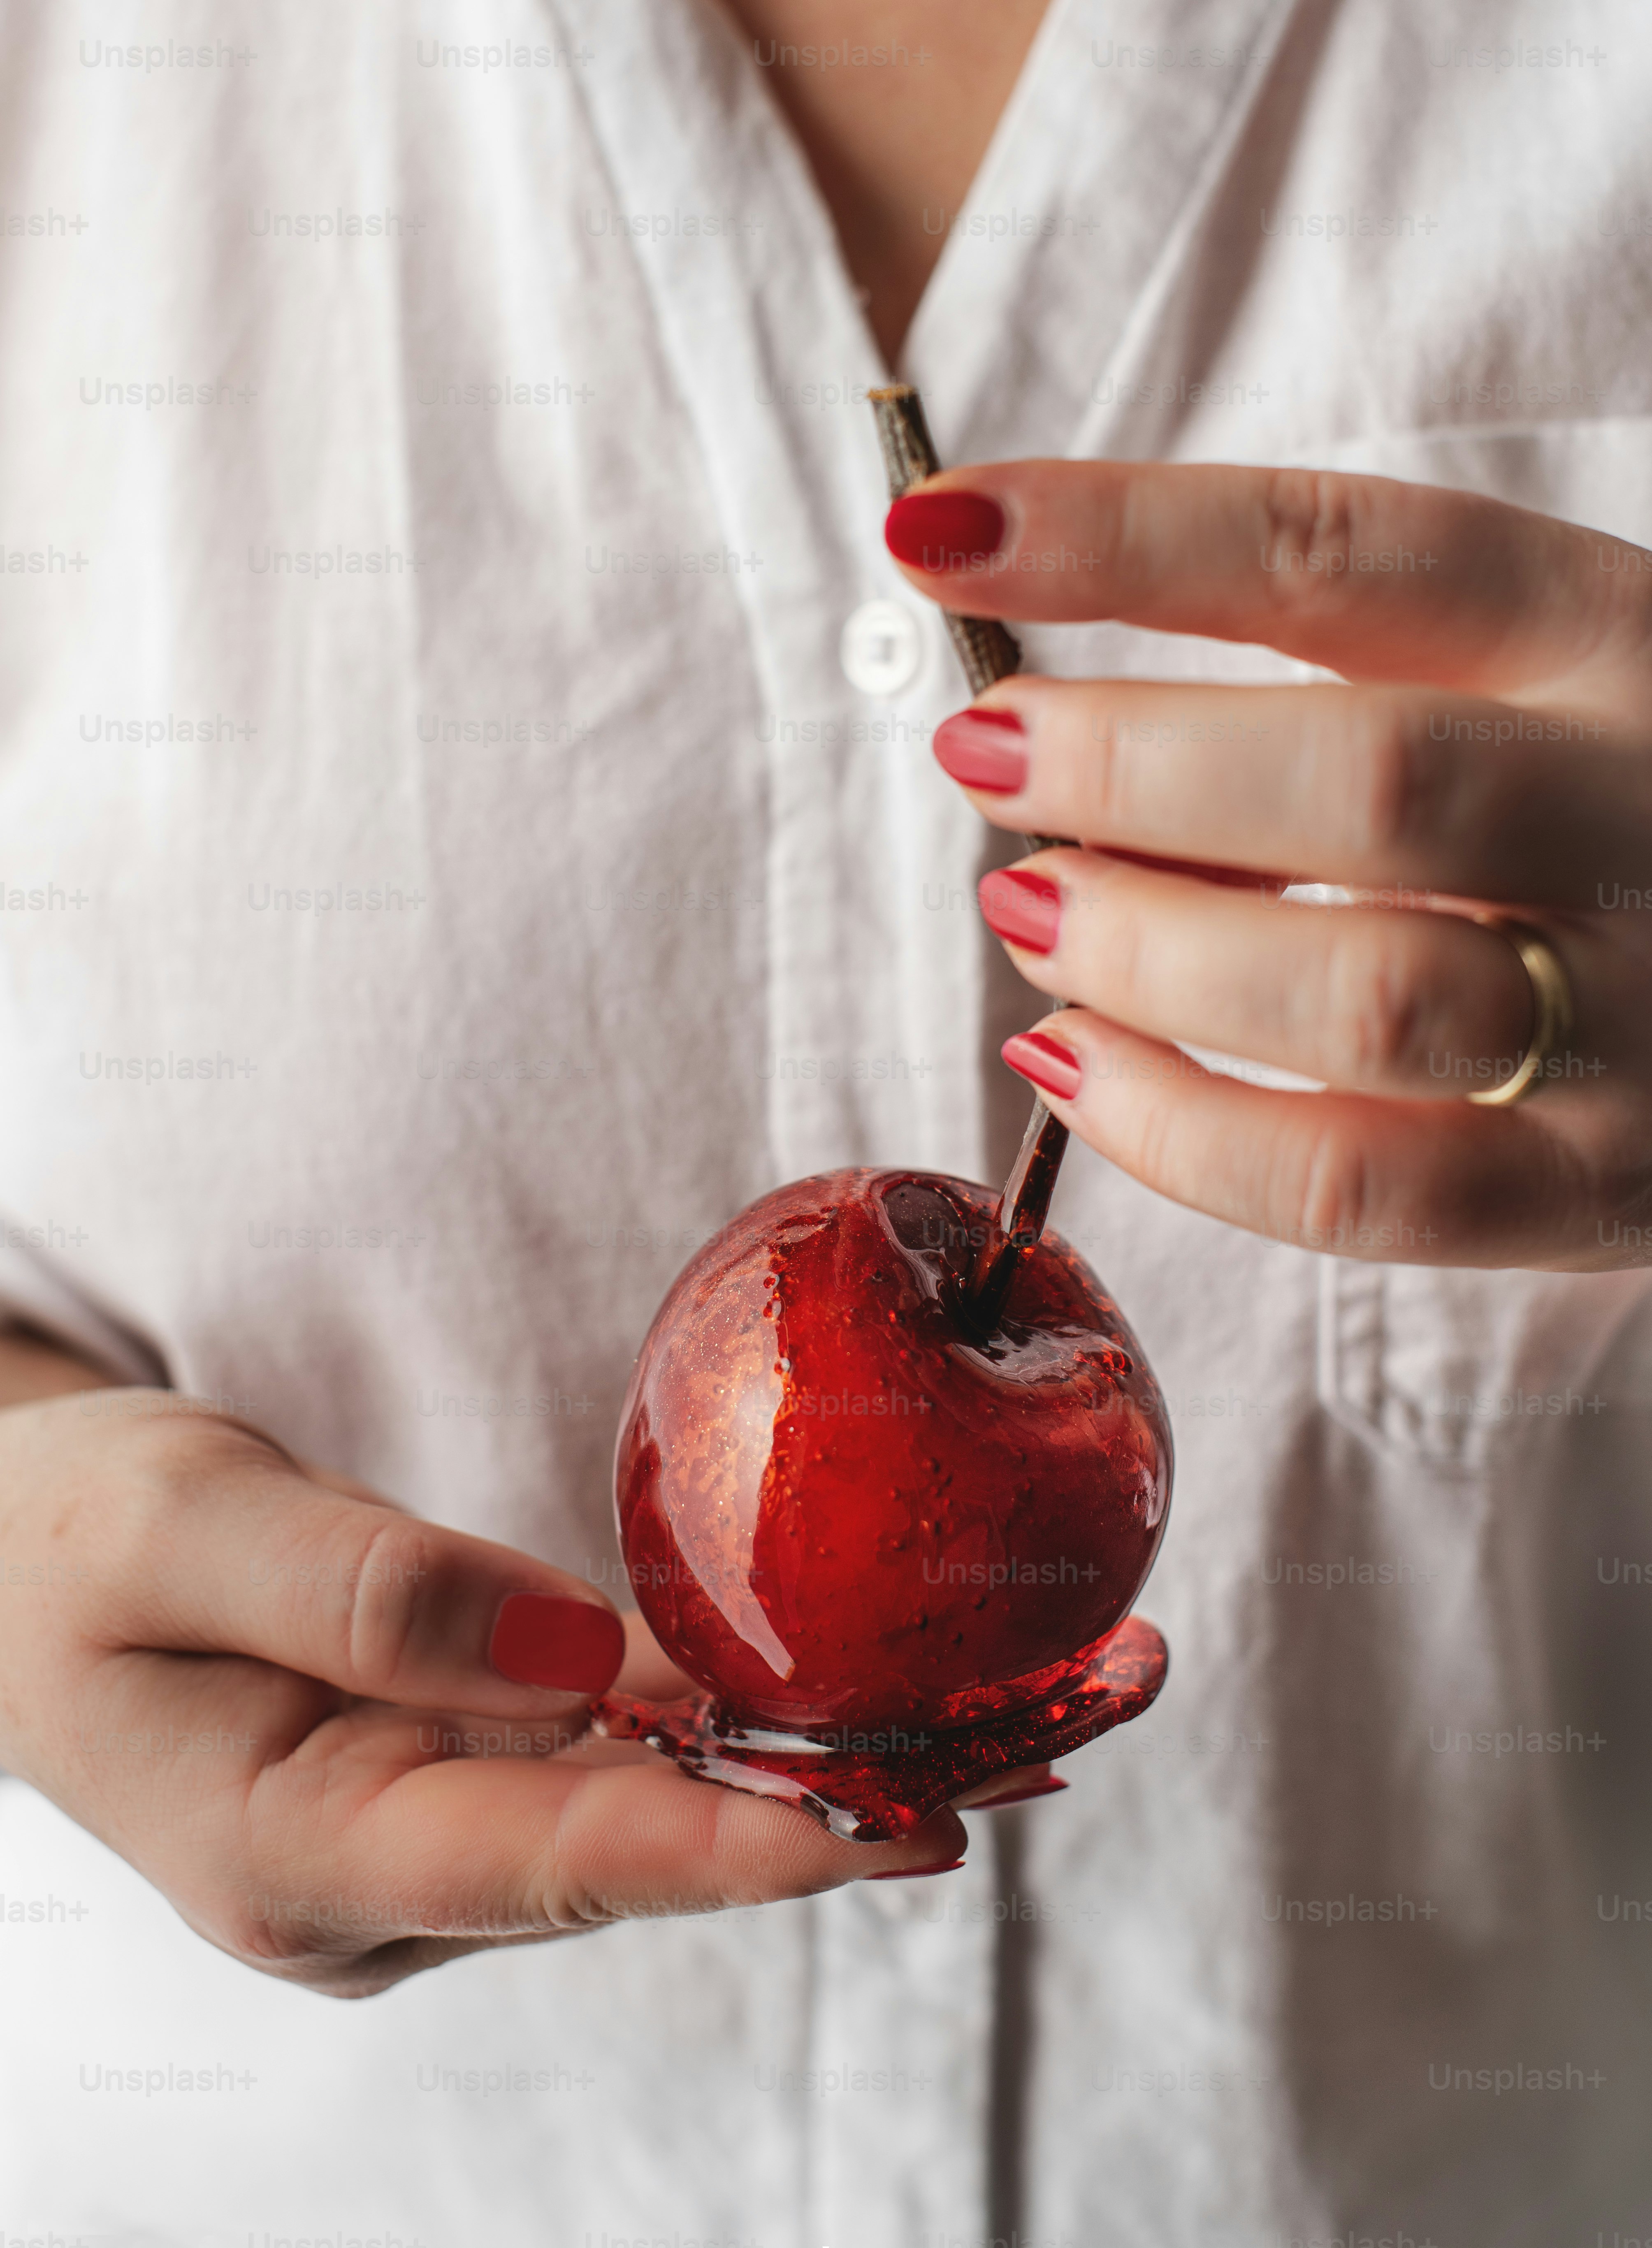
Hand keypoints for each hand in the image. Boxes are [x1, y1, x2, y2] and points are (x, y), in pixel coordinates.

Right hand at [0, 1377, 965, 1995]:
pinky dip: (766, 1732)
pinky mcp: (467, 1770)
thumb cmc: (58, 1544)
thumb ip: (368, 1591)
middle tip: (1059, 1736)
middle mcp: (395, 1878)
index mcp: (302, 1856)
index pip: (561, 1858)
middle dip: (856, 1805)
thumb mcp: (174, 1531)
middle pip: (656, 1851)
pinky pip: (639, 1761)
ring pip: (671, 1812)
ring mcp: (438, 1833)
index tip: (906, 1821)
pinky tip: (892, 1704)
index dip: (741, 1842)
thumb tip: (583, 1652)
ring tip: (1037, 1718)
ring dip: (847, 1767)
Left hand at [888, 462, 1651, 1270]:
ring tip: (1030, 916)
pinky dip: (1174, 1132)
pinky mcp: (1596, 1188)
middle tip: (987, 759)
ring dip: (1146, 959)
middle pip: (1372, 781)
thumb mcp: (1488, 706)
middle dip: (1130, 771)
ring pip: (1361, 997)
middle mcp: (1644, 811)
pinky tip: (1070, 1065)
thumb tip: (1049, 758)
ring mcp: (1636, 1018)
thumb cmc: (1574, 835)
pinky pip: (1354, 1184)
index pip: (1349, 555)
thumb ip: (1311, 709)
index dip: (1126, 536)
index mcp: (1606, 638)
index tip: (938, 533)